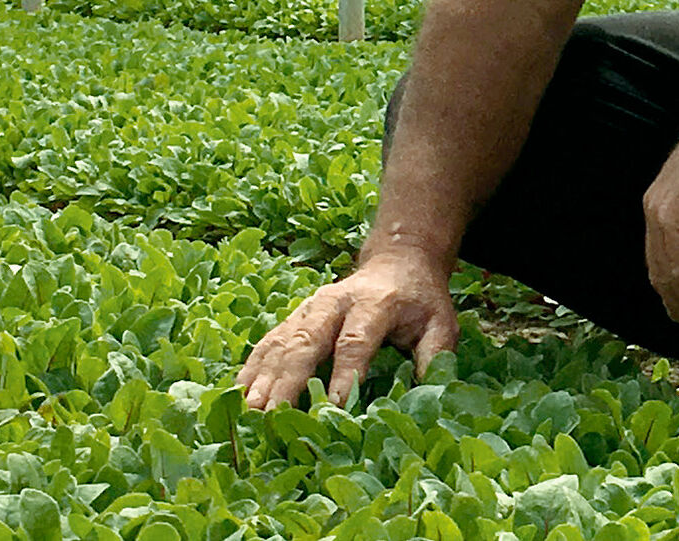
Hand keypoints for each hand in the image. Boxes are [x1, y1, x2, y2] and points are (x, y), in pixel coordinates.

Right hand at [236, 251, 458, 409]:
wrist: (397, 262)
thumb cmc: (420, 301)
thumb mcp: (441, 324)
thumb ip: (435, 356)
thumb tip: (428, 395)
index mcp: (374, 304)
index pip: (355, 342)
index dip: (344, 375)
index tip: (332, 408)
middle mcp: (334, 302)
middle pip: (306, 341)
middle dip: (287, 380)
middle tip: (271, 415)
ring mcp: (309, 308)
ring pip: (281, 342)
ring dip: (263, 376)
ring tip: (248, 411)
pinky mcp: (294, 317)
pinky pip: (268, 342)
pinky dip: (252, 368)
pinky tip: (238, 394)